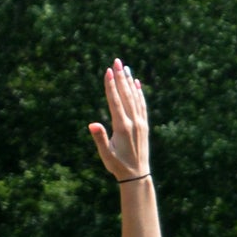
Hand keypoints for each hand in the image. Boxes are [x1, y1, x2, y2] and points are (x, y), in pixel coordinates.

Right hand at [84, 60, 150, 183]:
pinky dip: (139, 93)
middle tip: (117, 61)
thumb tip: (92, 124)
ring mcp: (140, 123)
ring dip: (129, 82)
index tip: (108, 71)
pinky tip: (137, 83)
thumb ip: (100, 138)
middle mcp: (134, 122)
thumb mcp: (105, 154)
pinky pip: (142, 105)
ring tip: (125, 67)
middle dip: (121, 77)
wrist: (137, 175)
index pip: (115, 102)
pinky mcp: (144, 126)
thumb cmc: (117, 165)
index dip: (111, 86)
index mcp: (122, 127)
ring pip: (135, 98)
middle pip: (126, 95)